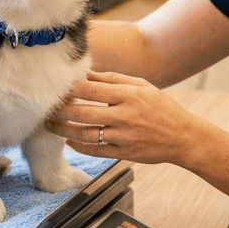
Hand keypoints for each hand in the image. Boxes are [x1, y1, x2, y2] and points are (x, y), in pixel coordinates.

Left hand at [47, 71, 209, 165]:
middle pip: (83, 113)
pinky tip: (68, 141)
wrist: (183, 138)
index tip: (55, 88)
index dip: (70, 89)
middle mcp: (125, 116)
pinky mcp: (124, 153)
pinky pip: (94, 151)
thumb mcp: (142, 86)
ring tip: (49, 126)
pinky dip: (78, 146)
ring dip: (63, 130)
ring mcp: (124, 137)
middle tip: (45, 108)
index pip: (91, 90)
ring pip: (84, 134)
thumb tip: (86, 74)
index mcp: (129, 95)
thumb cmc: (162, 108)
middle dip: (60, 111)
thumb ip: (113, 80)